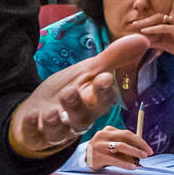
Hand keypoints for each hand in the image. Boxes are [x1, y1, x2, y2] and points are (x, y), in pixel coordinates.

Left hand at [8, 33, 148, 156]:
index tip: (103, 77)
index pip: (103, 100)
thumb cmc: (69, 91)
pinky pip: (34, 135)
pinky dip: (32, 127)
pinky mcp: (37, 135)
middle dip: (77, 106)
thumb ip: (112, 58)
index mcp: (93, 103)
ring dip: (55, 122)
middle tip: (70, 92)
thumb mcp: (87, 72)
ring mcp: (57, 130)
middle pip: (83, 117)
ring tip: (50, 111)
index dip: (103, 91)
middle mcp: (78, 119)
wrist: (40, 111)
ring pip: (61, 132)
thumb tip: (142, 39)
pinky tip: (31, 116)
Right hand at [84, 126, 152, 170]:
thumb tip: (143, 150)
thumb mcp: (111, 143)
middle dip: (139, 145)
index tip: (148, 149)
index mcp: (108, 130)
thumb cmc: (104, 151)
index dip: (140, 141)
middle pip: (125, 136)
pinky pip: (115, 160)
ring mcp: (99, 145)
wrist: (86, 159)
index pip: (127, 133)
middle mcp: (103, 135)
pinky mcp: (98, 156)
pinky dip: (125, 164)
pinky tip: (132, 167)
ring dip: (134, 152)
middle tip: (148, 154)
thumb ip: (125, 143)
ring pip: (121, 146)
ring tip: (141, 159)